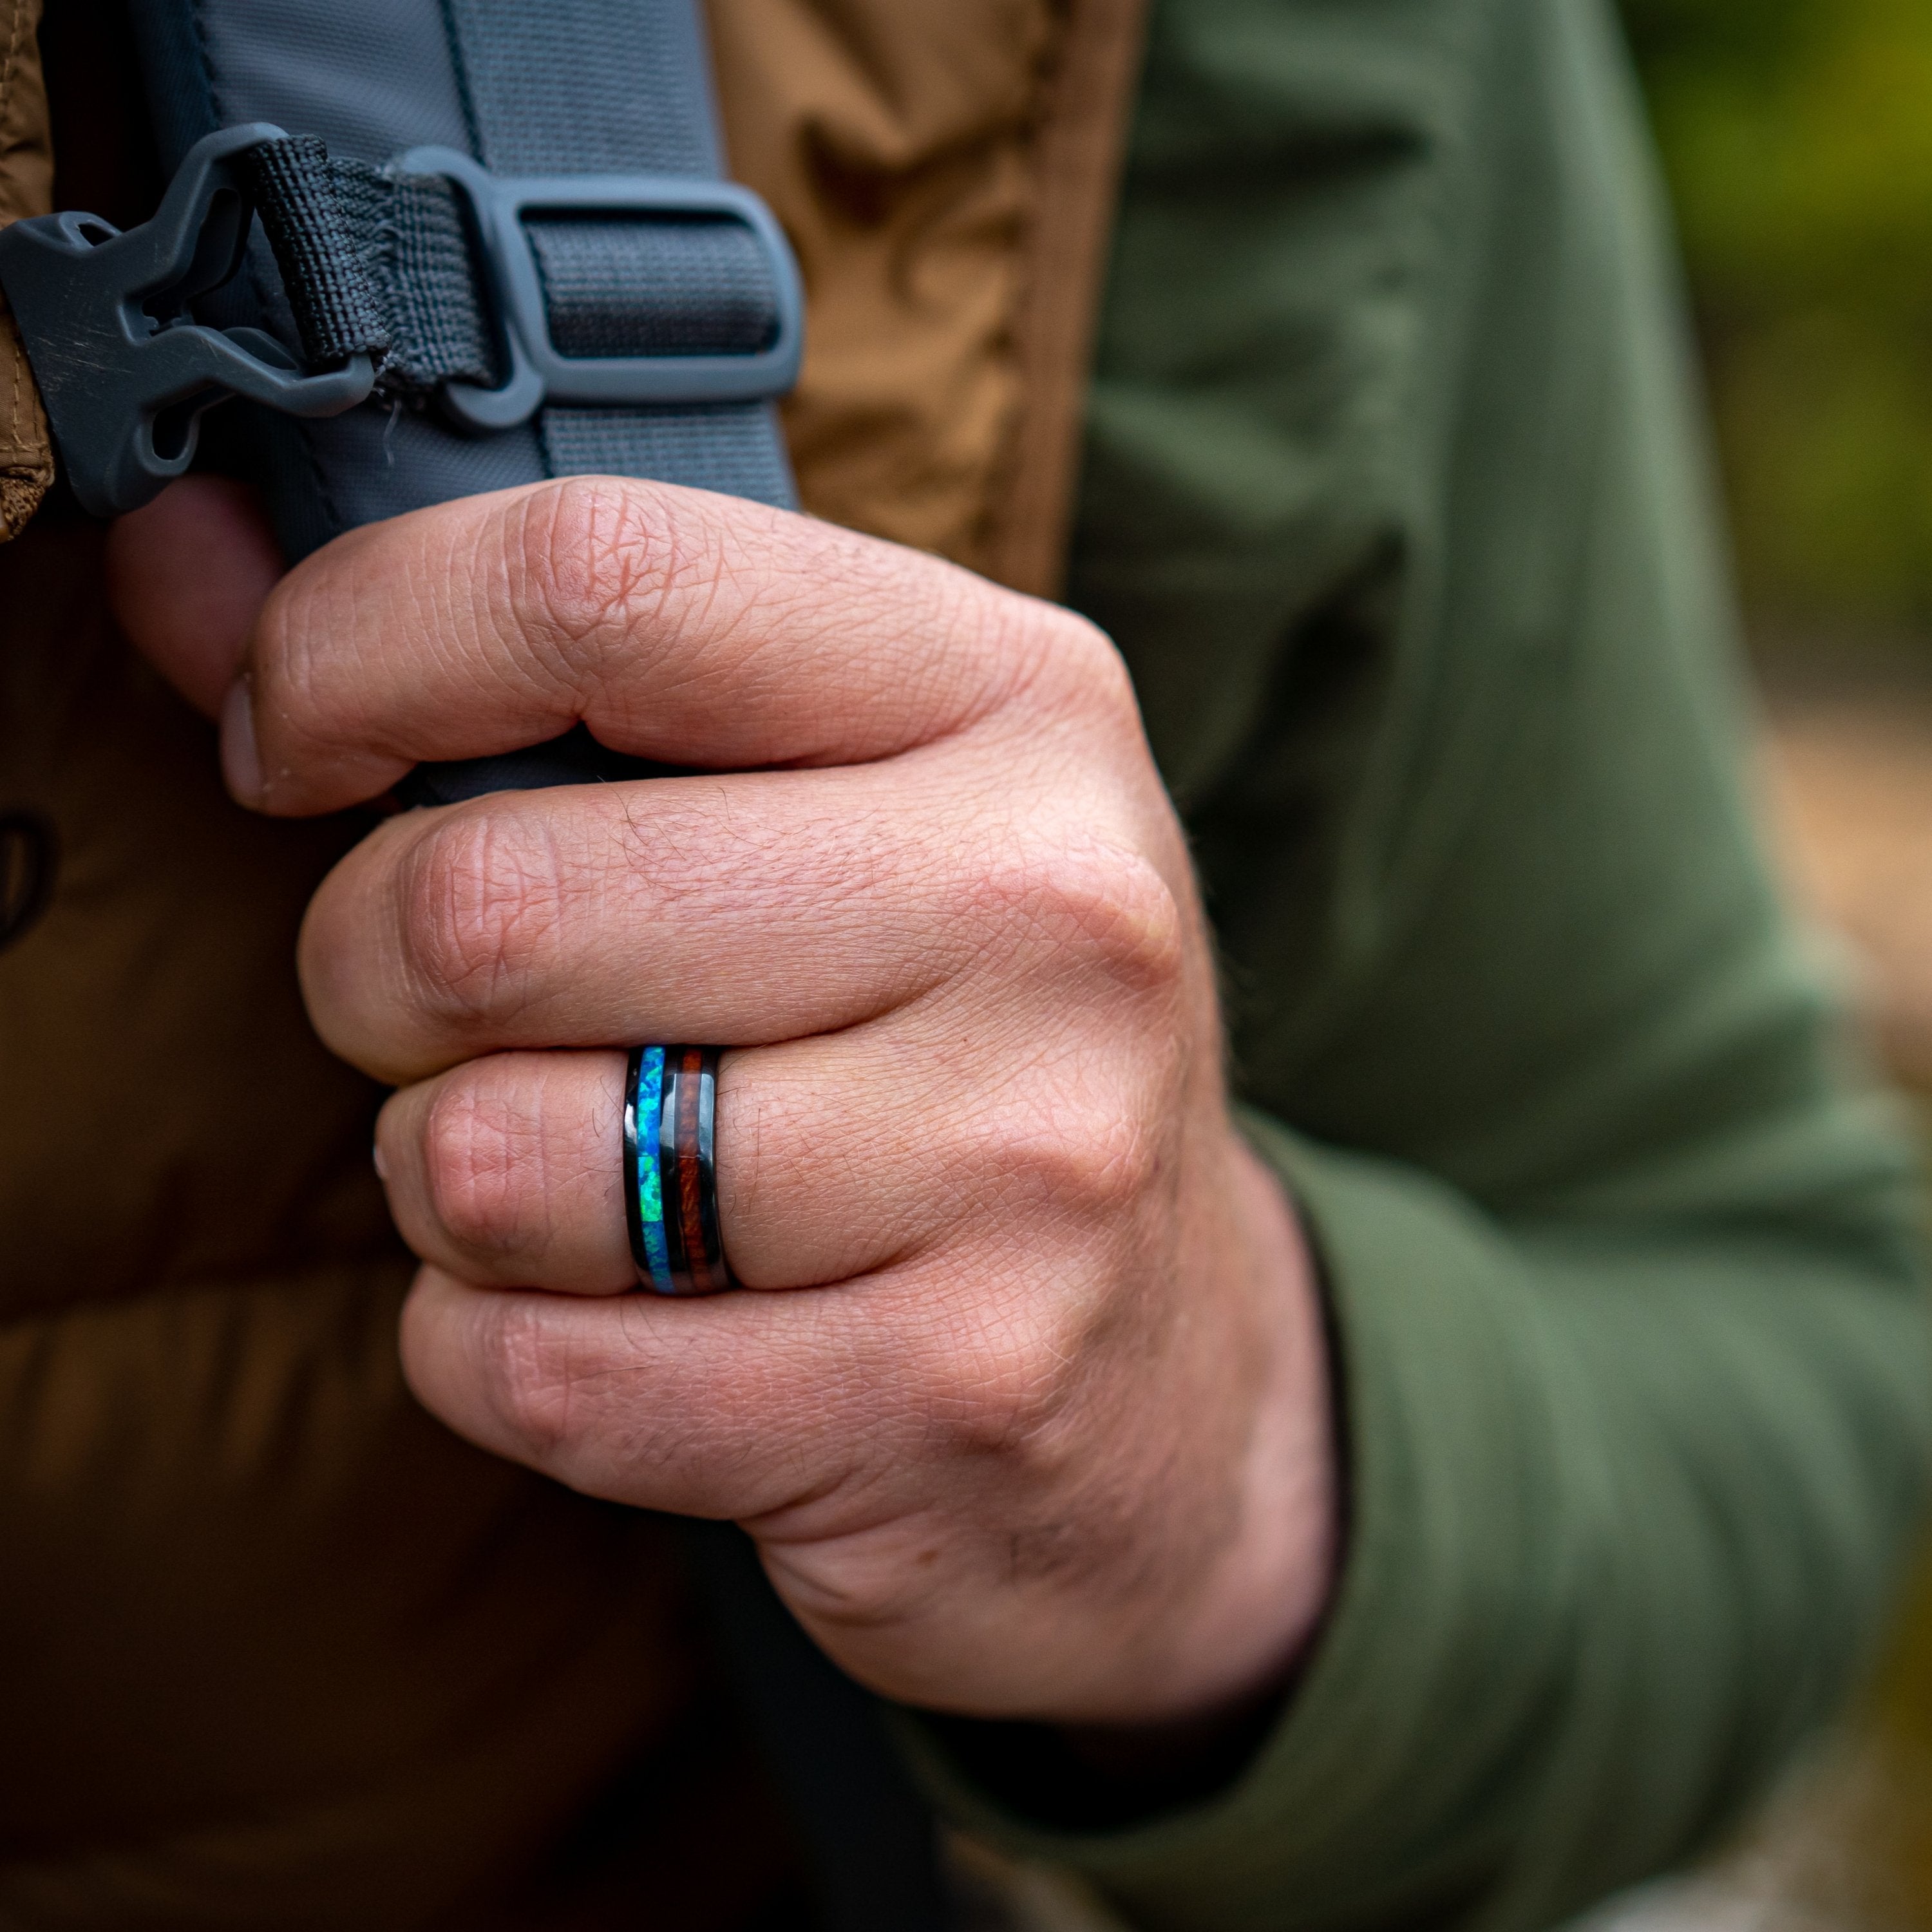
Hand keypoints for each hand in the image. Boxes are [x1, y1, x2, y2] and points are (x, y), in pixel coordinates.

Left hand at [110, 475, 1337, 1729]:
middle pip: (488, 902)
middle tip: (447, 1007)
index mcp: (1017, 699)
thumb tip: (174, 558)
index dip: (359, 646)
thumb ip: (520, 678)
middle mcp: (1048, 909)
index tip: (299, 733)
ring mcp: (1018, 1164)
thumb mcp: (841, 800)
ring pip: (482, 1161)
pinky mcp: (947, 1390)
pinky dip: (501, 1349)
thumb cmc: (962, 1040)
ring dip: (450, 1180)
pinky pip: (527, 1373)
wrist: (1175, 1379)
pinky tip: (633, 1320)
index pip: (606, 585)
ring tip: (585, 1173)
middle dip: (373, 967)